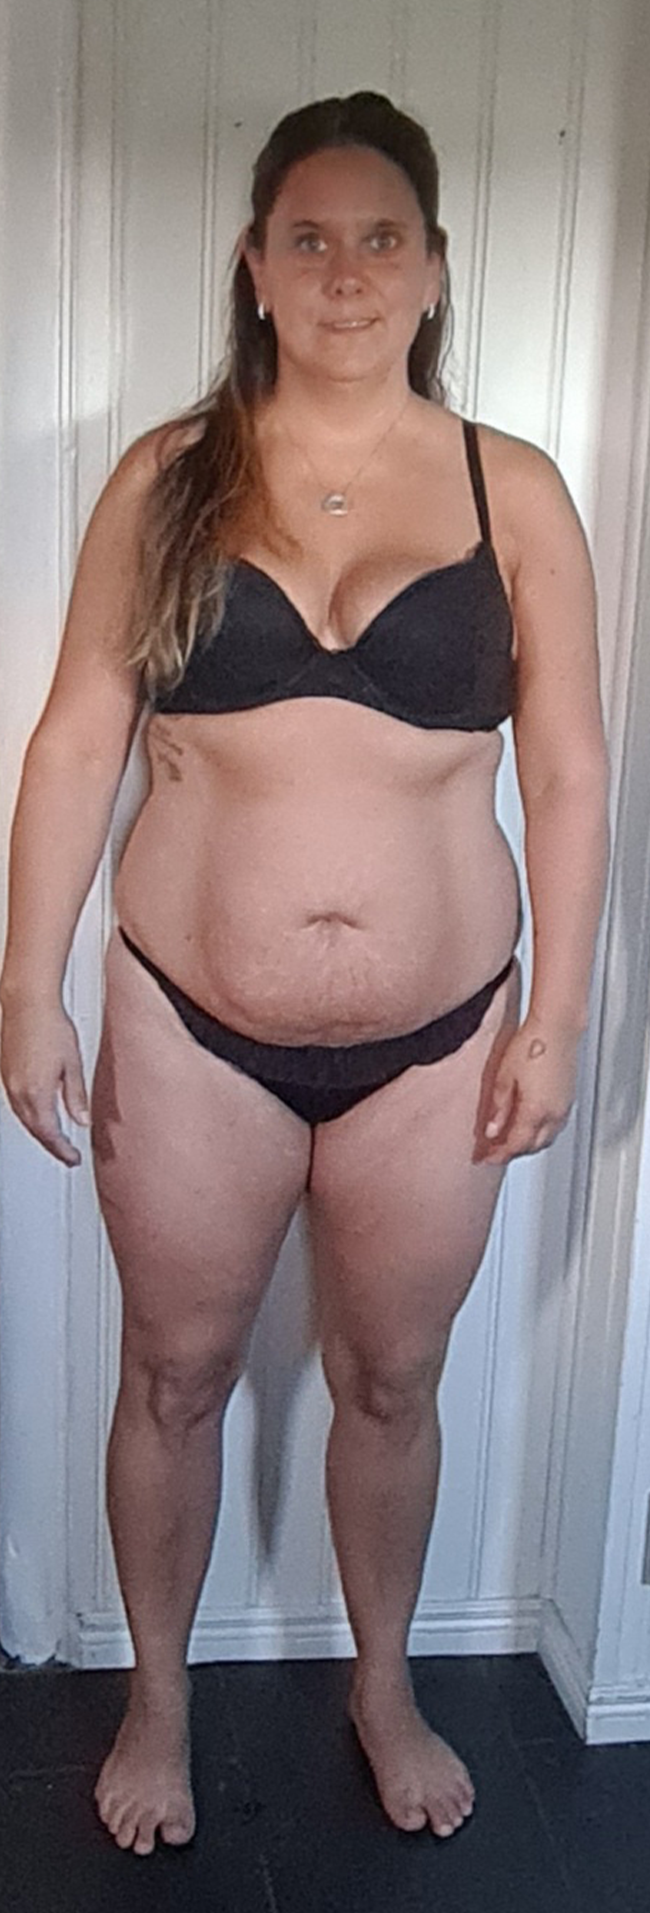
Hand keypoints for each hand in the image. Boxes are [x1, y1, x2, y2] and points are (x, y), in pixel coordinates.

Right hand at [0, 1000, 90, 1166]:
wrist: (27, 1003)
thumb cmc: (51, 1026)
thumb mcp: (73, 1064)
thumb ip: (76, 1097)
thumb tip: (82, 1121)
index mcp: (37, 1093)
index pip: (49, 1134)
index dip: (62, 1150)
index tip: (73, 1158)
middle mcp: (18, 1091)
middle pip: (34, 1130)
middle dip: (51, 1145)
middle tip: (66, 1154)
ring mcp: (8, 1082)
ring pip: (23, 1118)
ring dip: (39, 1131)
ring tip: (55, 1138)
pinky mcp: (5, 1073)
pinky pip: (16, 1104)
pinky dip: (29, 1115)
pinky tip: (39, 1114)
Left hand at [475, 1015, 579, 1164]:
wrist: (557, 1026)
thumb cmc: (532, 1043)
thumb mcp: (504, 1077)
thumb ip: (498, 1107)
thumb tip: (491, 1130)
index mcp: (535, 1111)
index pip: (515, 1145)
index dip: (498, 1155)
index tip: (485, 1158)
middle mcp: (553, 1114)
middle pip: (532, 1146)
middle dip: (512, 1153)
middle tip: (494, 1152)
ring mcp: (564, 1107)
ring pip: (545, 1139)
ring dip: (527, 1145)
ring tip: (509, 1142)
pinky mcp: (569, 1099)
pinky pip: (554, 1127)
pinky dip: (540, 1134)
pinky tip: (529, 1126)